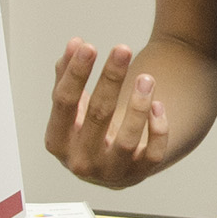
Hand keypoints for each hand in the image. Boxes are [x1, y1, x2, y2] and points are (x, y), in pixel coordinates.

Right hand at [43, 39, 175, 189]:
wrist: (104, 165)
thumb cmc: (84, 128)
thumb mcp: (70, 107)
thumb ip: (67, 75)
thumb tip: (75, 43)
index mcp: (58, 141)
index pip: (64, 103)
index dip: (76, 73)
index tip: (88, 46)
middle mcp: (81, 161)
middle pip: (97, 115)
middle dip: (111, 79)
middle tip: (122, 48)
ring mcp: (111, 172)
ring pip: (127, 141)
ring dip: (138, 106)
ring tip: (146, 77)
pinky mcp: (138, 174)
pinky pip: (153, 154)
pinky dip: (158, 130)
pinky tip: (158, 104)